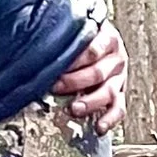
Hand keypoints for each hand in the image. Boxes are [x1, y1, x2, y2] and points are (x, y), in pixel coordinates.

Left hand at [56, 19, 127, 133]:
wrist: (102, 40)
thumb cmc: (85, 37)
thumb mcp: (78, 29)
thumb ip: (66, 35)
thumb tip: (36, 41)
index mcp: (108, 39)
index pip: (92, 50)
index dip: (73, 60)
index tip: (55, 66)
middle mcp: (116, 59)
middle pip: (97, 73)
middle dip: (75, 82)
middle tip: (56, 86)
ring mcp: (119, 78)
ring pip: (108, 93)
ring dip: (90, 102)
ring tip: (74, 109)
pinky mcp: (119, 95)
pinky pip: (118, 109)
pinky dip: (109, 120)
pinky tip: (99, 127)